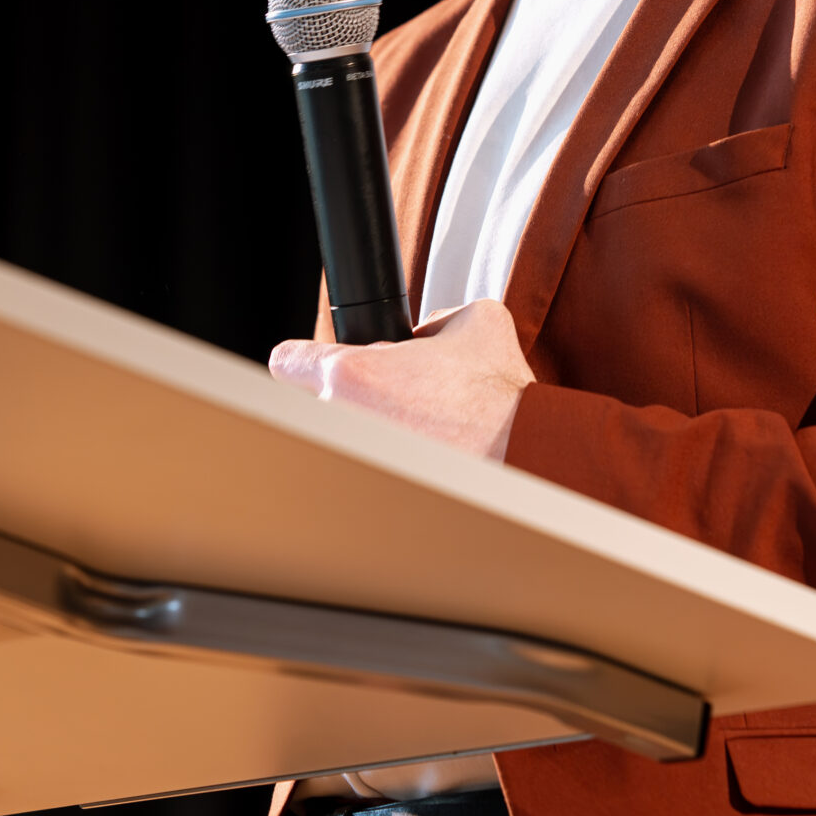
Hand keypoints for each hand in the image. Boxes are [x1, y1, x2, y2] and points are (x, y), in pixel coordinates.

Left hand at [267, 299, 531, 460]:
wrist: (528, 455)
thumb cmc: (501, 393)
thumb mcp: (474, 319)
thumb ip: (431, 319)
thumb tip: (423, 334)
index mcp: (351, 374)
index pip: (287, 361)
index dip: (305, 358)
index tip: (316, 364)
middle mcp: (341, 422)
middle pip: (315, 402)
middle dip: (349, 397)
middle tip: (394, 399)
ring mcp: (355, 464)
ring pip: (342, 438)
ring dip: (368, 432)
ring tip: (417, 432)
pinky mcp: (374, 497)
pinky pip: (367, 471)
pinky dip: (386, 466)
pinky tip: (423, 459)